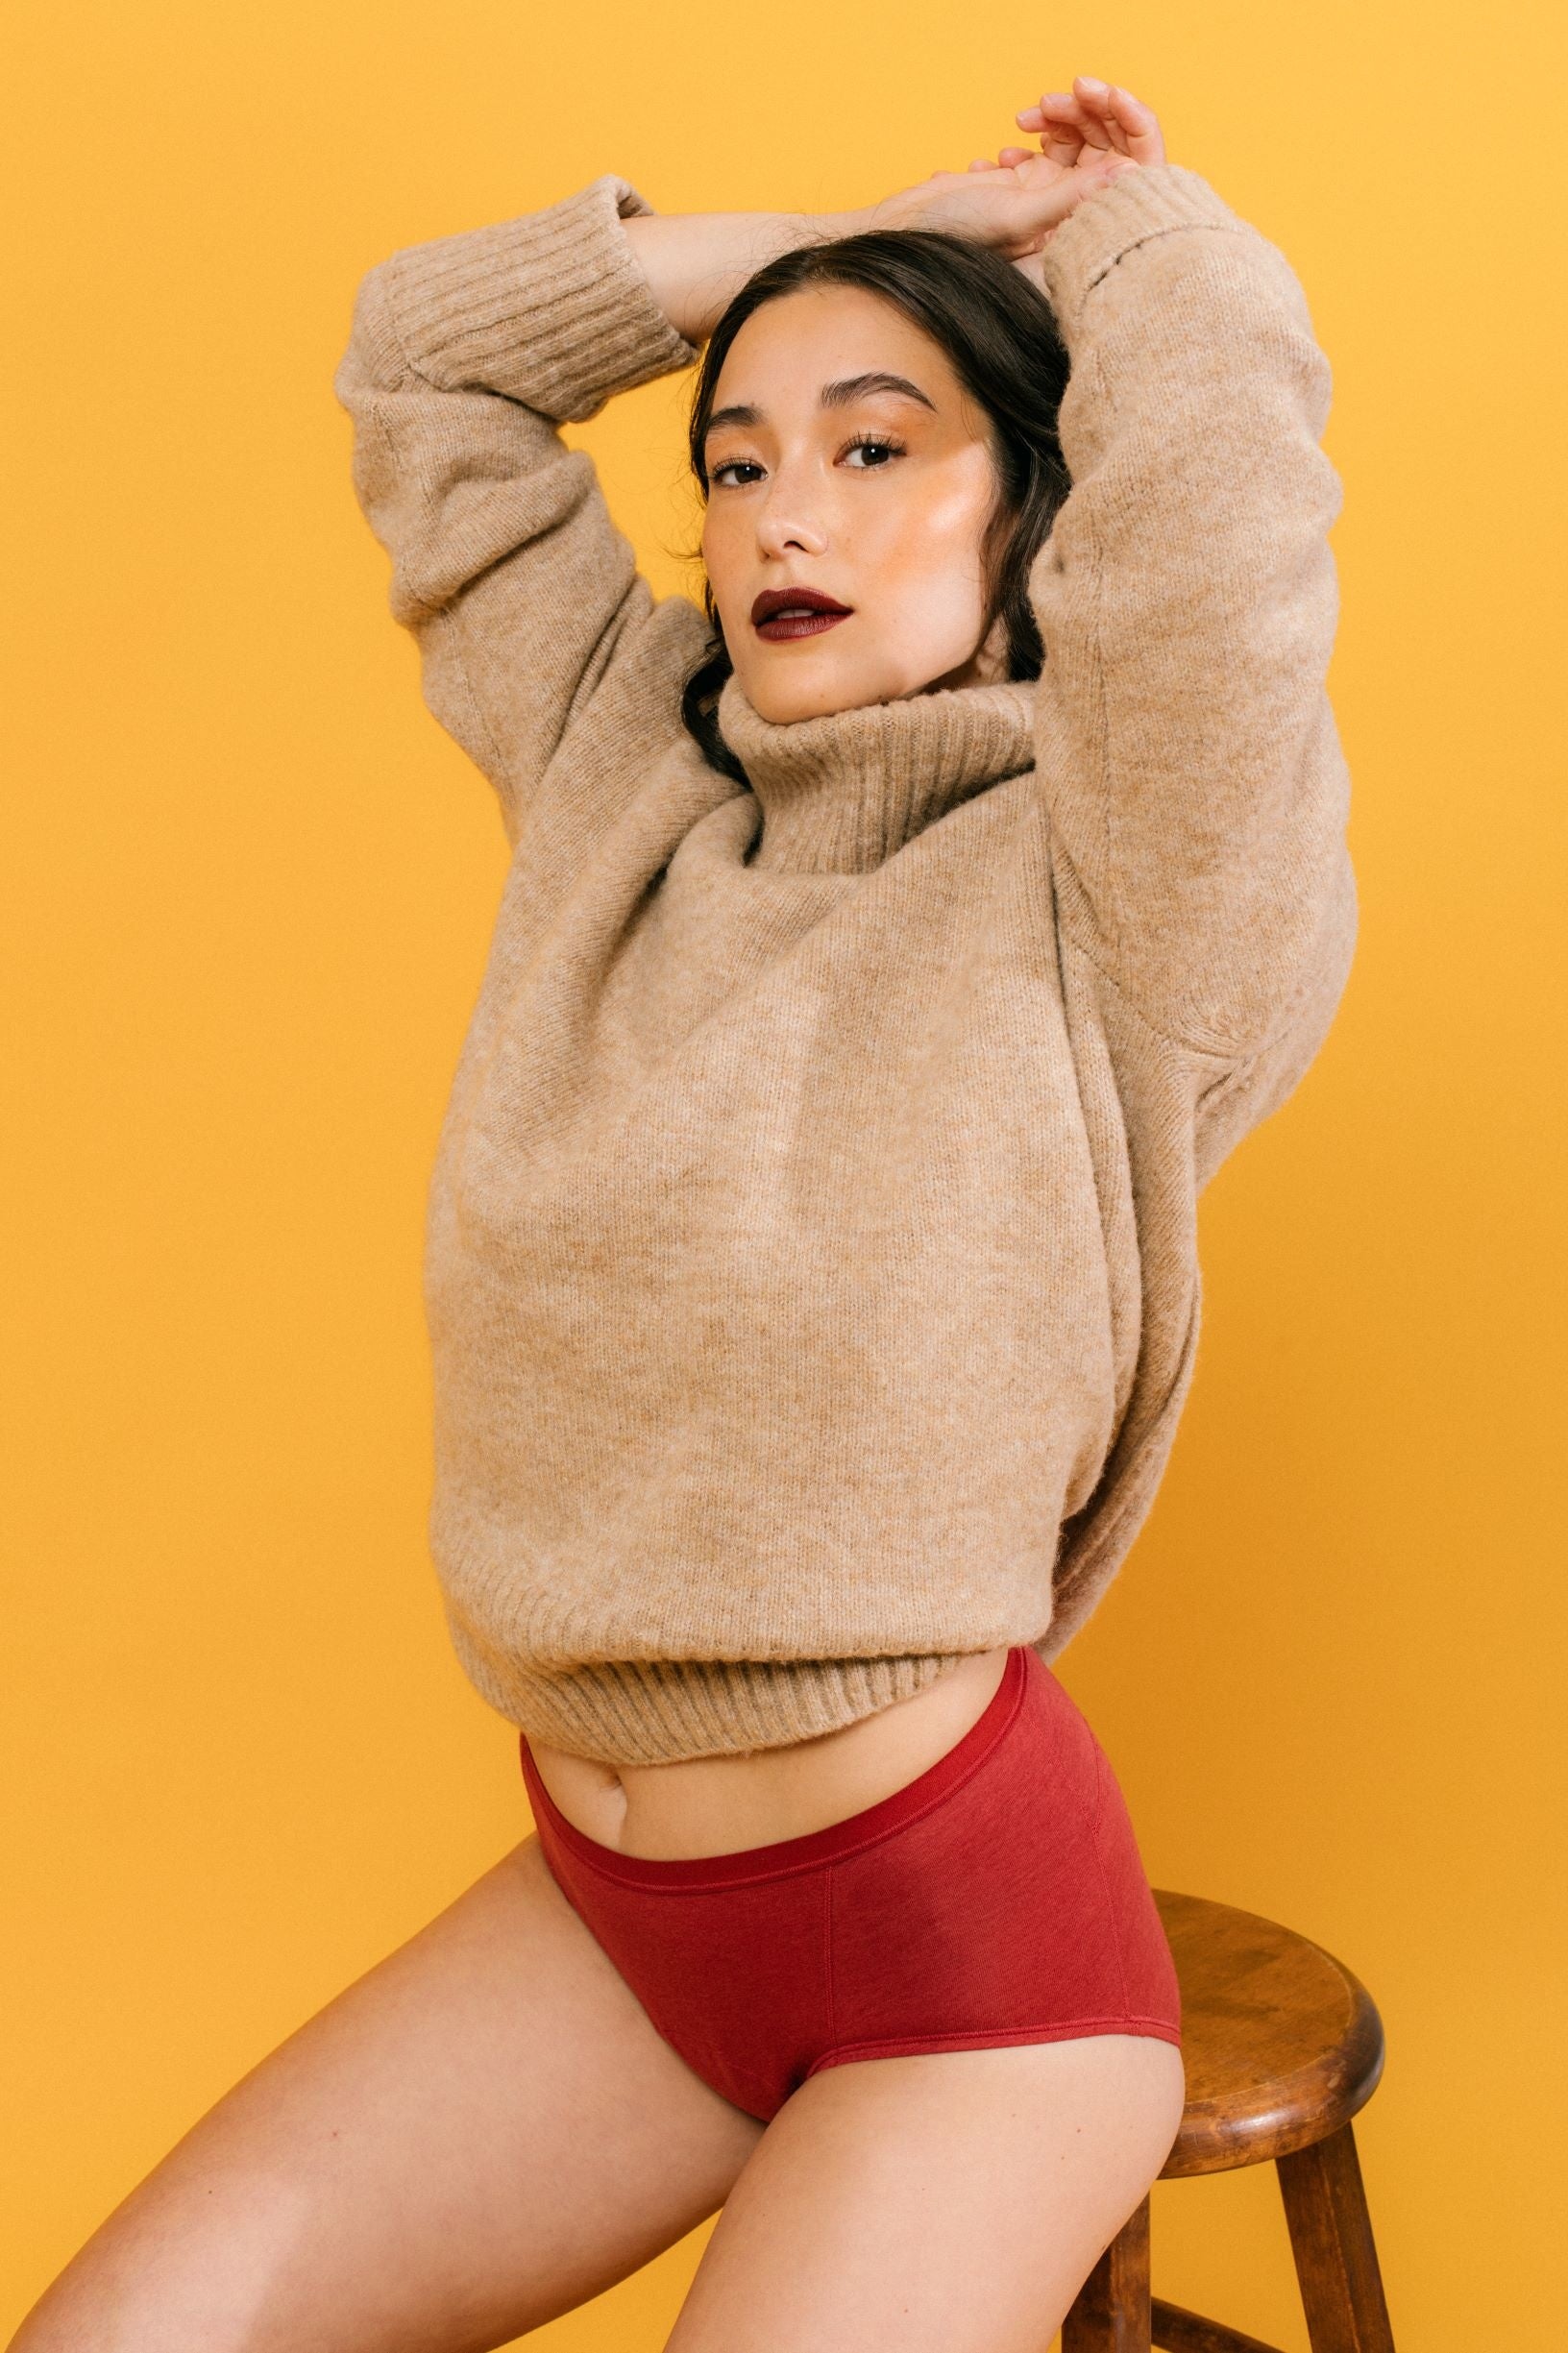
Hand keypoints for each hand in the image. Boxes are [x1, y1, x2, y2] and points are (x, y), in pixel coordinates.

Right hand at [863, 77, 1166, 288]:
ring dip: (1059, 119)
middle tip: (1063, 97)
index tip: (1110, 101)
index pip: (1126, 183)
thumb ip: (1072, 197)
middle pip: (1106, 155)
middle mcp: (1070, 219)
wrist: (902, 233)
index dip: (1127, 137)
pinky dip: (1033, 133)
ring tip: (1028, 117)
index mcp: (1077, 236)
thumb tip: (1129, 175)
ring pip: (1077, 143)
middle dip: (1089, 119)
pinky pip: (1049, 144)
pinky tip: (996, 158)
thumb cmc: (954, 239)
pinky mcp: (1026, 182)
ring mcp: (1049, 199)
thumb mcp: (1017, 215)